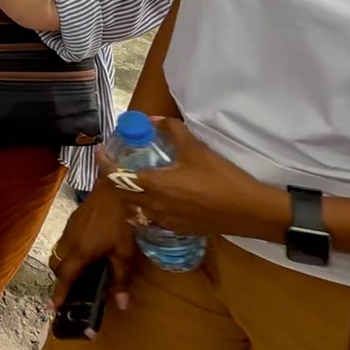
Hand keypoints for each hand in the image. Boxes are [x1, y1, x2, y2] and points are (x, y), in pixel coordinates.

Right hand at [47, 184, 136, 314]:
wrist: (114, 189)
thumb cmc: (121, 222)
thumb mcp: (125, 252)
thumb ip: (121, 279)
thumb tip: (121, 304)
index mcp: (81, 253)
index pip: (65, 277)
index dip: (59, 293)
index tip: (53, 306)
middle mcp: (69, 242)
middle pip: (56, 265)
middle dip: (60, 278)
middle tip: (70, 288)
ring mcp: (68, 230)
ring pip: (57, 252)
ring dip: (63, 264)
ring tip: (77, 270)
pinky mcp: (71, 221)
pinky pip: (63, 241)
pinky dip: (67, 251)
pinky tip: (83, 249)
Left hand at [107, 118, 288, 240]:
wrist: (248, 211)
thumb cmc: (221, 178)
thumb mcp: (196, 149)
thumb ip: (172, 130)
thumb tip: (153, 120)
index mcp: (154, 185)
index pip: (116, 176)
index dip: (104, 163)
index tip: (101, 150)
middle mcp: (153, 205)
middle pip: (122, 193)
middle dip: (116, 178)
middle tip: (120, 162)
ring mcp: (164, 220)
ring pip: (135, 207)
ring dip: (130, 193)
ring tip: (136, 178)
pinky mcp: (177, 229)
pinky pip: (150, 218)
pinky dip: (145, 206)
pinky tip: (156, 197)